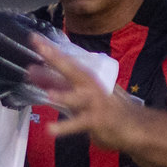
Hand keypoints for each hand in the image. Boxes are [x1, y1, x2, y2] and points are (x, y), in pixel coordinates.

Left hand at [27, 34, 141, 145]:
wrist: (134, 126)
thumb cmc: (104, 108)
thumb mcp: (76, 93)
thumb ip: (54, 83)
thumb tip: (31, 71)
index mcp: (86, 78)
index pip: (66, 61)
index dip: (50, 50)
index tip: (33, 38)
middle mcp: (91, 86)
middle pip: (73, 70)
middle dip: (56, 59)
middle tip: (39, 47)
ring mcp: (96, 102)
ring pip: (80, 98)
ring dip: (65, 96)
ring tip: (49, 94)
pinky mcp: (99, 120)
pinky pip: (80, 123)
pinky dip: (65, 127)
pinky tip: (50, 129)